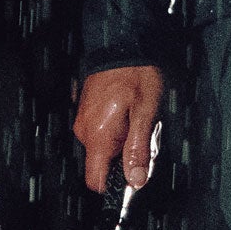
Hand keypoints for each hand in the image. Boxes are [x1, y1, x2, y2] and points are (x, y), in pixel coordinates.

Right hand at [72, 65, 165, 195]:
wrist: (122, 44)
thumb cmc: (135, 74)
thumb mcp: (145, 113)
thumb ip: (138, 149)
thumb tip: (136, 180)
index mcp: (97, 135)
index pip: (95, 180)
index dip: (115, 185)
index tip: (134, 177)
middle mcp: (85, 131)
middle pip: (104, 163)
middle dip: (126, 157)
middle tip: (146, 135)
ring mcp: (84, 120)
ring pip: (105, 147)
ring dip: (124, 141)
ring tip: (139, 119)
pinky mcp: (88, 111)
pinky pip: (102, 132)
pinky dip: (118, 128)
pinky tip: (131, 112)